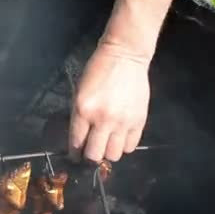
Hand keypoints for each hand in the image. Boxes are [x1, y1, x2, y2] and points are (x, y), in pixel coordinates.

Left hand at [69, 41, 150, 162]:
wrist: (125, 56)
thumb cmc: (97, 71)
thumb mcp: (79, 93)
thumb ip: (79, 118)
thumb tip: (79, 141)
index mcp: (83, 111)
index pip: (76, 144)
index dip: (75, 154)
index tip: (76, 156)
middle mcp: (103, 120)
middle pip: (95, 155)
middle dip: (90, 157)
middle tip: (91, 151)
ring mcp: (123, 122)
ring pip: (114, 155)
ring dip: (109, 152)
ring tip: (108, 143)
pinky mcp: (139, 121)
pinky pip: (131, 146)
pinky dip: (124, 145)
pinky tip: (120, 136)